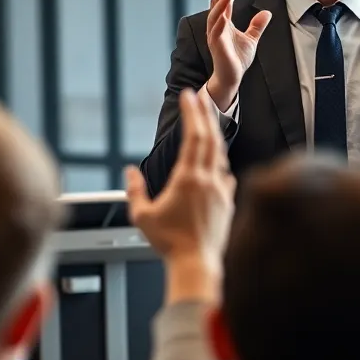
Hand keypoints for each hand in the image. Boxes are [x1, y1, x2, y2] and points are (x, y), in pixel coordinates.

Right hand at [125, 89, 235, 275]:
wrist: (197, 263)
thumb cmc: (169, 243)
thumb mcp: (142, 216)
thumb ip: (135, 190)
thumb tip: (131, 171)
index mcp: (188, 179)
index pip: (193, 137)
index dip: (192, 114)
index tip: (189, 96)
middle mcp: (209, 181)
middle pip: (210, 139)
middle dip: (205, 115)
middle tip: (201, 97)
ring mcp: (221, 192)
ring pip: (220, 156)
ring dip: (214, 137)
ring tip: (207, 125)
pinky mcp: (228, 204)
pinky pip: (226, 176)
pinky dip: (220, 164)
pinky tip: (216, 164)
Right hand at [205, 0, 271, 111]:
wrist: (231, 77)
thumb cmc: (237, 59)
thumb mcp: (251, 39)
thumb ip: (257, 26)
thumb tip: (266, 13)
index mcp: (223, 21)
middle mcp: (216, 25)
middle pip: (218, 1)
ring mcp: (214, 34)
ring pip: (215, 12)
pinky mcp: (216, 45)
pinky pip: (216, 30)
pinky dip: (219, 19)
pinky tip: (224, 10)